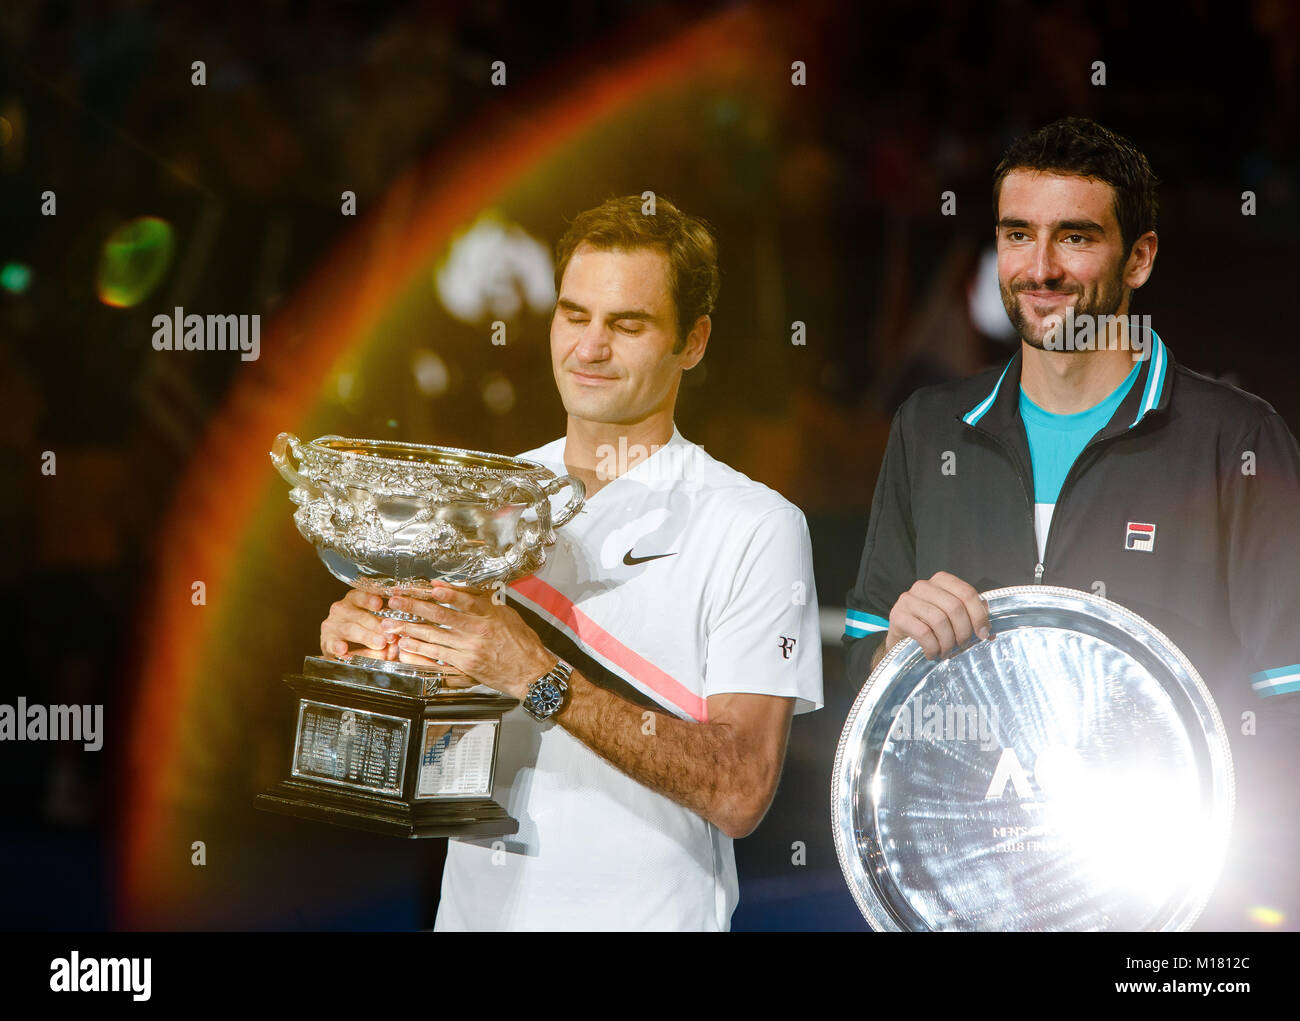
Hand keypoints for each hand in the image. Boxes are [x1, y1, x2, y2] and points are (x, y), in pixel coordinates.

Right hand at [320, 589, 397, 659]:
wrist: (341, 648)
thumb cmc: (364, 631)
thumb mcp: (375, 622)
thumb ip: (387, 622)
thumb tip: (400, 628)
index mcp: (353, 600)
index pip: (360, 596)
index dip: (370, 599)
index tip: (379, 604)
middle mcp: (341, 610)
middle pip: (359, 615)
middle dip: (377, 625)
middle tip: (391, 635)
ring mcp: (332, 627)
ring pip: (350, 629)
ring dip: (367, 637)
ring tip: (381, 643)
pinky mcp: (327, 643)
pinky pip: (332, 645)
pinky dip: (339, 647)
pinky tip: (344, 650)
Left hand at [384, 584, 554, 698]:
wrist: (530, 672)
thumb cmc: (521, 642)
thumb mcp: (506, 614)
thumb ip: (483, 601)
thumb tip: (459, 588)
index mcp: (490, 615)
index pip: (465, 601)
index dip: (447, 594)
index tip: (430, 588)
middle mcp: (478, 630)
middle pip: (441, 616)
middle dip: (414, 607)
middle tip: (396, 600)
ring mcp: (469, 649)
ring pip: (434, 635)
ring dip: (409, 628)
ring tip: (392, 623)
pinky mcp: (464, 664)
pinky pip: (437, 654)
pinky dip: (420, 649)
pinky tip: (406, 644)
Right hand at [881, 571, 990, 660]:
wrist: (900, 639)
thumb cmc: (930, 627)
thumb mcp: (952, 618)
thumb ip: (970, 617)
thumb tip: (988, 632)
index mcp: (941, 581)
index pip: (966, 593)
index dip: (979, 615)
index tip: (983, 634)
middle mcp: (923, 586)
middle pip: (954, 607)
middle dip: (963, 631)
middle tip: (963, 646)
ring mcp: (907, 599)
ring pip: (939, 620)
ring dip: (948, 642)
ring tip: (948, 651)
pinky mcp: (897, 616)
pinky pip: (923, 633)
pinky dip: (932, 647)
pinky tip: (933, 653)